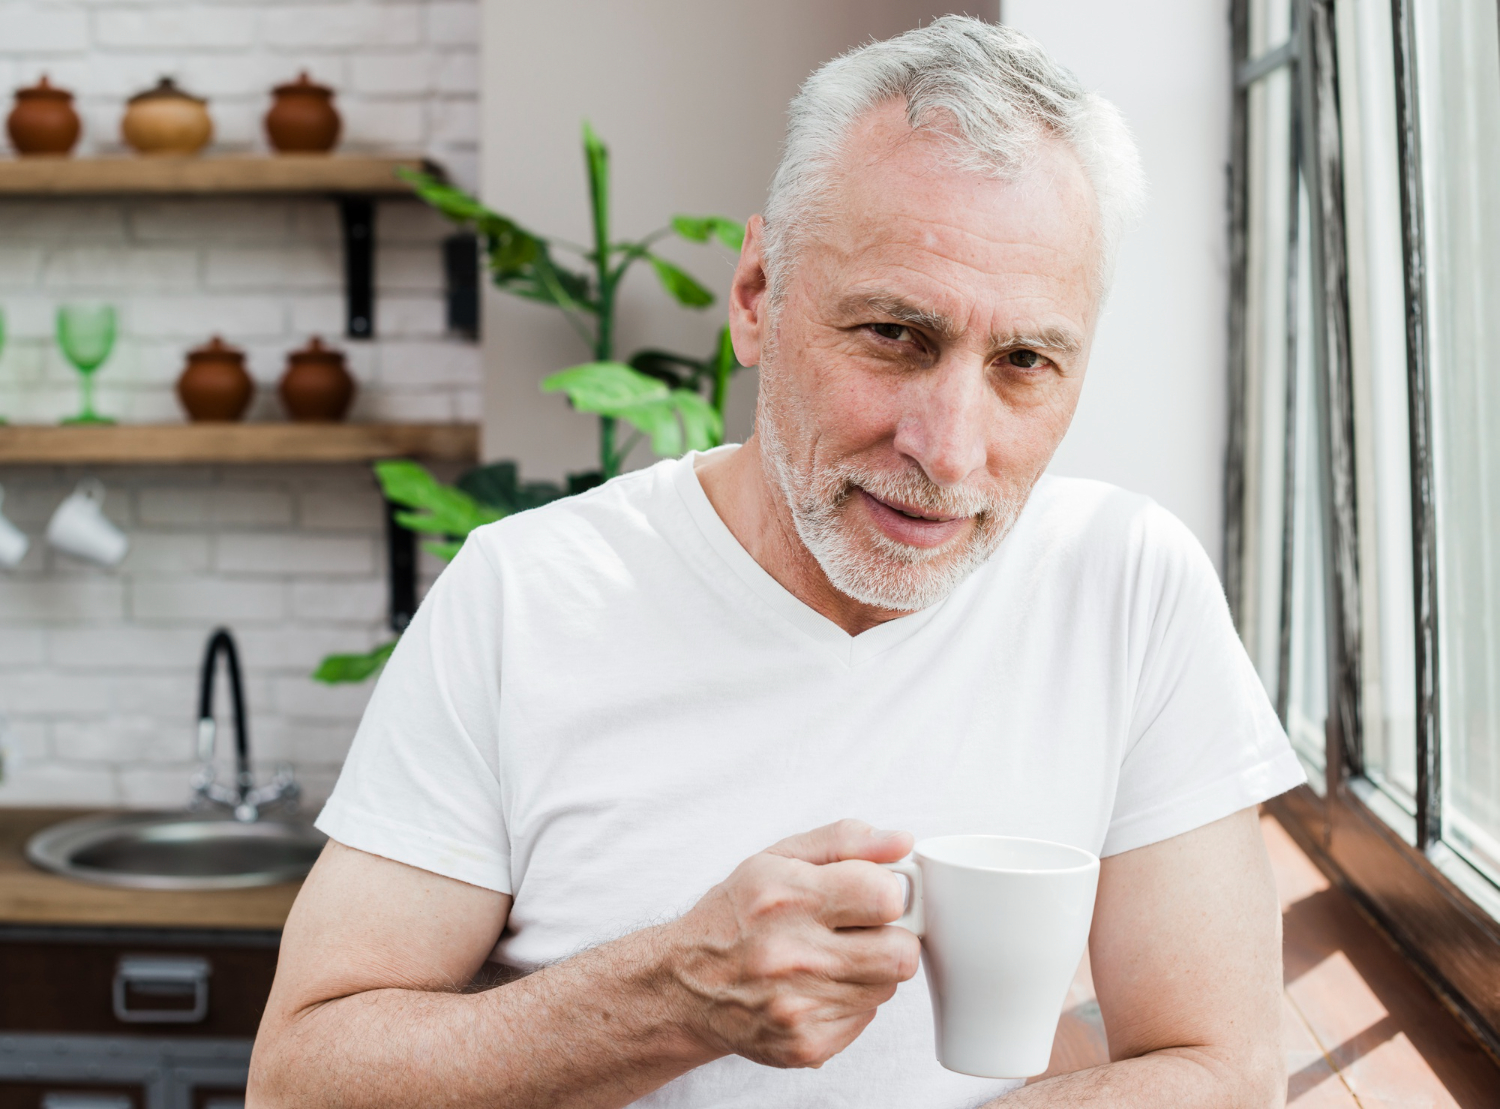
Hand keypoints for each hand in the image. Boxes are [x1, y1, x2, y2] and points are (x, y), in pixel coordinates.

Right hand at [662, 819, 920, 1069]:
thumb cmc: (736, 914)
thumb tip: (902, 841)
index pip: (885, 897)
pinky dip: (850, 1001)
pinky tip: (816, 987)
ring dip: (869, 969)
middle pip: (900, 953)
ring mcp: (799, 1007)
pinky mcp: (805, 1045)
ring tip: (830, 956)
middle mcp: (792, 955)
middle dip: (891, 937)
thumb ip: (845, 841)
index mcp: (788, 897)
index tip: (871, 895)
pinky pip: (866, 1019)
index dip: (888, 893)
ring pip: (887, 987)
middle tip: (862, 930)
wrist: (684, 986)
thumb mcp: (778, 857)